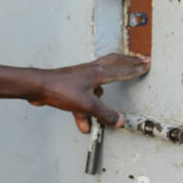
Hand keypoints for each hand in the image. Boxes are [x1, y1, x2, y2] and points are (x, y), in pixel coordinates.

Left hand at [28, 53, 150, 133]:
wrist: (36, 87)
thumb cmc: (59, 89)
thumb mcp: (86, 105)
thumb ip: (104, 113)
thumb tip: (119, 121)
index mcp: (98, 73)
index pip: (122, 69)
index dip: (136, 68)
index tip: (146, 64)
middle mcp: (90, 71)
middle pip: (113, 64)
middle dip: (127, 63)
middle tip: (139, 60)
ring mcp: (79, 77)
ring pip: (97, 87)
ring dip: (102, 100)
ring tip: (105, 114)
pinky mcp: (69, 86)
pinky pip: (83, 98)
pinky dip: (85, 110)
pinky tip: (82, 123)